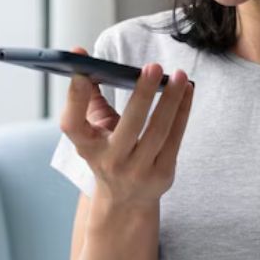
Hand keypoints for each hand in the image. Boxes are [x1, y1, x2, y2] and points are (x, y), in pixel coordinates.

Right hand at [59, 46, 193, 207]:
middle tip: (154, 66)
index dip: (74, 97)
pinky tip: (187, 91)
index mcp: (86, 147)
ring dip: (171, 99)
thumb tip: (84, 59)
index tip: (82, 70)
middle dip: (143, 94)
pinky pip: (175, 137)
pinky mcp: (162, 175)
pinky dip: (183, 111)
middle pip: (129, 125)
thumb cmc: (108, 152)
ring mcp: (137, 171)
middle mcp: (109, 162)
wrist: (125, 200)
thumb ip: (88, 98)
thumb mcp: (91, 132)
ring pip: (159, 130)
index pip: (72, 124)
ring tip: (179, 75)